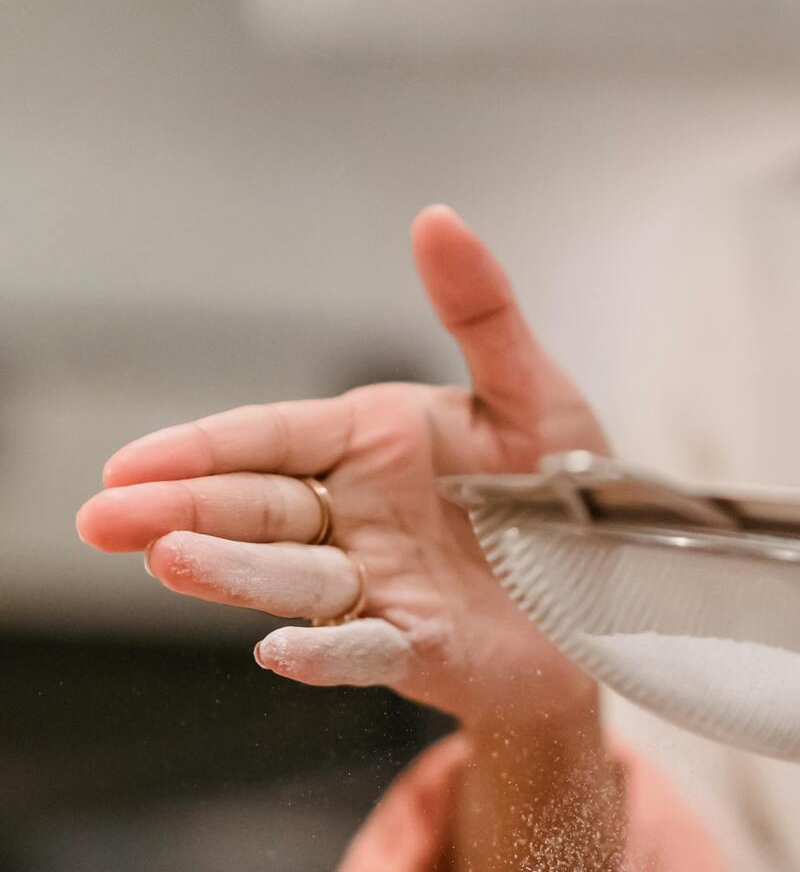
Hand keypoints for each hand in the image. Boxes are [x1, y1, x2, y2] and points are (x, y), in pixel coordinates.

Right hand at [76, 207, 606, 732]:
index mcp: (372, 445)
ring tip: (166, 561)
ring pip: (291, 578)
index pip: (268, 441)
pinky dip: (322, 653)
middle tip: (104, 520)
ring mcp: (382, 586)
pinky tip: (275, 652)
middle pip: (254, 512)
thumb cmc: (569, 495)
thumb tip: (437, 218)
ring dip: (230, 573)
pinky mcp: (420, 646)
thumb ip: (482, 312)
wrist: (624, 596)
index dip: (198, 451)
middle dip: (177, 514)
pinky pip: (364, 650)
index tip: (126, 464)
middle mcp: (361, 517)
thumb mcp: (532, 391)